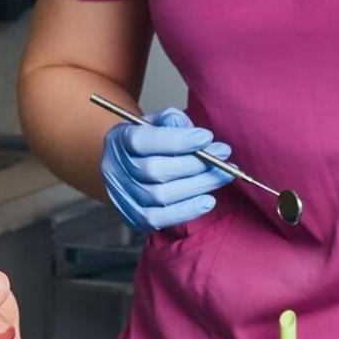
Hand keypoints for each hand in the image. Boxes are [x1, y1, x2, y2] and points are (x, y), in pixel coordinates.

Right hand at [101, 107, 233, 231]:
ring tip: (223, 174)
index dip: (177, 140)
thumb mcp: (156, 123)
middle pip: (155, 170)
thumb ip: (169, 120)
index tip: (206, 137)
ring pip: (161, 195)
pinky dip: (187, 210)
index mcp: (118, 140)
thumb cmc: (148, 143)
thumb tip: (181, 124)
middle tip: (222, 155)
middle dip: (195, 163)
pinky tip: (207, 200)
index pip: (143, 141)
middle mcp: (115, 170)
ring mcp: (123, 196)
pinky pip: (160, 218)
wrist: (130, 168)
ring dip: (198, 185)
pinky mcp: (133, 217)